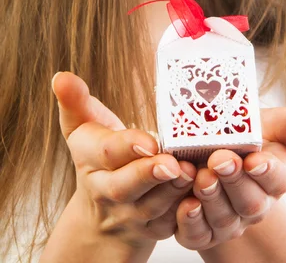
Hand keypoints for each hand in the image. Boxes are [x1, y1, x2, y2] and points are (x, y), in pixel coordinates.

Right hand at [52, 71, 196, 249]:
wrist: (102, 212)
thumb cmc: (99, 154)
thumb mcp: (85, 125)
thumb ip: (76, 100)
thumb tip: (61, 77)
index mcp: (90, 159)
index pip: (106, 152)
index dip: (127, 146)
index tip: (149, 141)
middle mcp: (107, 190)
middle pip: (125, 186)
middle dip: (149, 174)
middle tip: (172, 163)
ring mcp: (130, 214)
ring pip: (152, 207)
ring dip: (172, 191)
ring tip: (192, 173)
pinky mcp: (153, 229)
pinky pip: (171, 224)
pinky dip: (188, 211)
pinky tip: (203, 192)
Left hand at [173, 107, 285, 250]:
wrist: (202, 144)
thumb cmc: (242, 133)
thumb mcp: (271, 123)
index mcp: (274, 179)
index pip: (277, 180)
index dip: (266, 171)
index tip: (254, 158)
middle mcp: (254, 204)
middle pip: (250, 202)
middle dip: (234, 181)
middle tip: (220, 160)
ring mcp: (227, 220)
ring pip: (223, 218)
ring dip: (211, 198)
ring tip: (200, 175)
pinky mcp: (200, 230)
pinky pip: (197, 235)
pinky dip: (191, 221)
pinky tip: (186, 204)